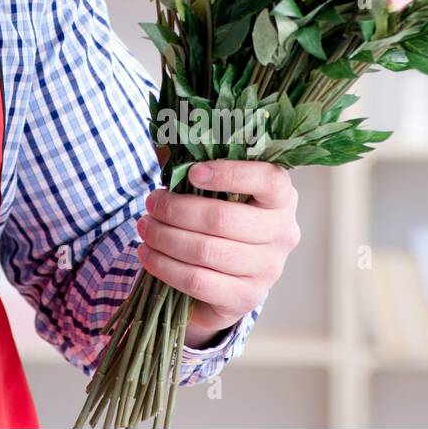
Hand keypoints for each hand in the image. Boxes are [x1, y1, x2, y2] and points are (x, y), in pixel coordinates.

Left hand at [134, 159, 299, 344]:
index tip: (191, 173)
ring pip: (206, 251)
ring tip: (144, 227)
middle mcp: (283, 233)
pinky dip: (165, 266)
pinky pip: (198, 281)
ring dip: (165, 237)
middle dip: (176, 210)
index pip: (268, 180)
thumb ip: (196, 160)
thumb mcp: (213, 187)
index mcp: (281, 197)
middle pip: (223, 219)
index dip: (228, 173)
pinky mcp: (246, 298)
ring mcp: (268, 270)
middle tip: (150, 203)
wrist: (224, 276)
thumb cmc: (217, 215)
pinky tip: (148, 254)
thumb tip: (166, 131)